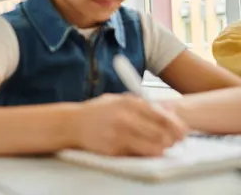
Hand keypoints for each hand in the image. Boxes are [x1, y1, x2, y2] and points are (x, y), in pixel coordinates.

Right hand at [71, 93, 188, 156]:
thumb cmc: (99, 111)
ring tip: (161, 147)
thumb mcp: (119, 100)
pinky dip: (146, 154)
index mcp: (129, 102)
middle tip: (175, 142)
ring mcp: (119, 134)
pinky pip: (139, 155)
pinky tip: (144, 149)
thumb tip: (170, 113)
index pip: (162, 116)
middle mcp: (125, 117)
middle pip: (162, 133)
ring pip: (154, 147)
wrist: (72, 123)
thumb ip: (143, 104)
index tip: (183, 131)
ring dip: (161, 149)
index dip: (177, 126)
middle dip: (172, 140)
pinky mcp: (114, 148)